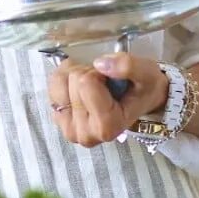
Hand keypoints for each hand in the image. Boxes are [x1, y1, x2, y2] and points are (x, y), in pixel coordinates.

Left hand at [47, 54, 168, 147]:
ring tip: (95, 84)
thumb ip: (128, 66)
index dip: (99, 73)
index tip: (112, 81)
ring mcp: (68, 128)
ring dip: (76, 74)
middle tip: (105, 83)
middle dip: (89, 74)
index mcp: (107, 127)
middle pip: (73, 81)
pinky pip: (52, 85)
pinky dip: (66, 78)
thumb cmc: (144, 89)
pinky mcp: (58, 119)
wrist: (139, 100)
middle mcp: (85, 134)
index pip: (85, 84)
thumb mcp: (146, 74)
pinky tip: (82, 87)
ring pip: (59, 81)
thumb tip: (100, 63)